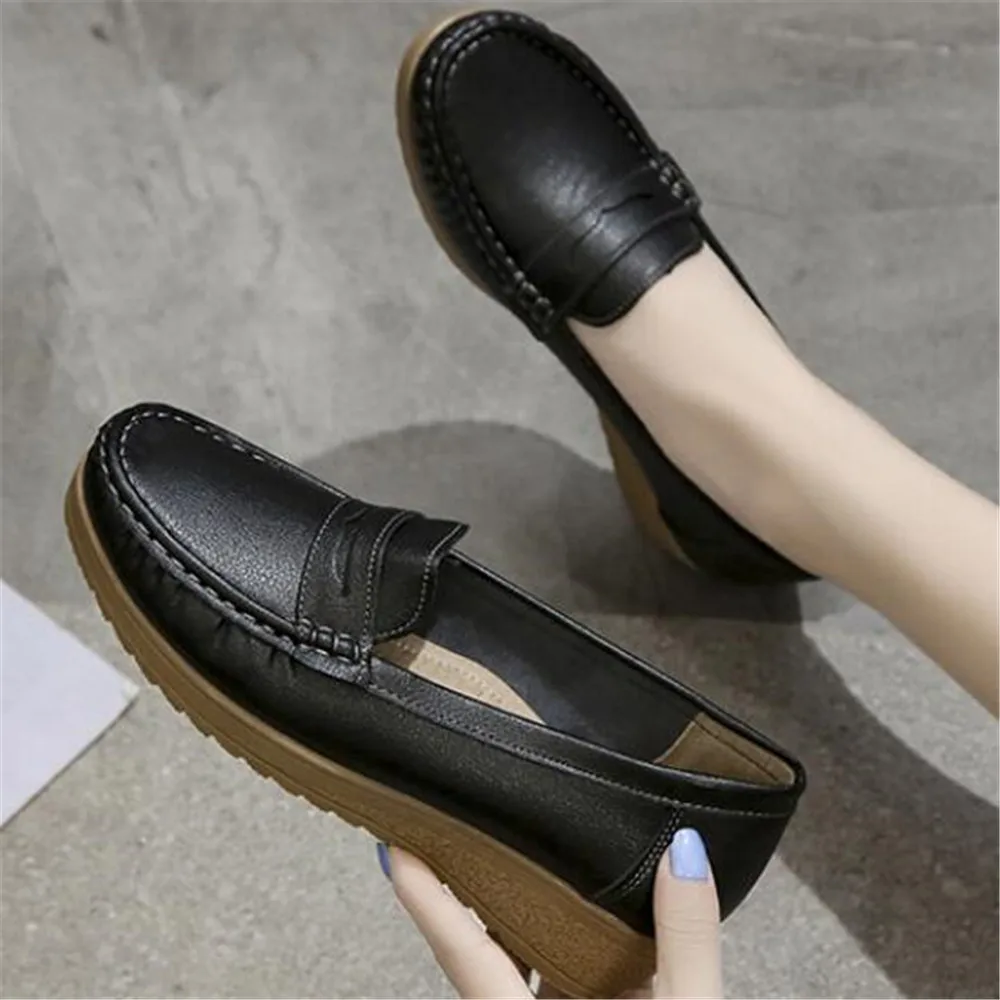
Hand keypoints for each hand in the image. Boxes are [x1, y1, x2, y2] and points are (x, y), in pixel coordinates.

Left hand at [379, 827, 722, 998]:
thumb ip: (684, 942)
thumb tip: (681, 852)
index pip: (466, 955)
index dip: (426, 901)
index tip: (392, 849)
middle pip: (481, 955)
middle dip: (472, 894)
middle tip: (466, 826)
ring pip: (512, 973)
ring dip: (517, 923)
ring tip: (524, 860)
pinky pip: (544, 987)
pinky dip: (555, 952)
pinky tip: (582, 925)